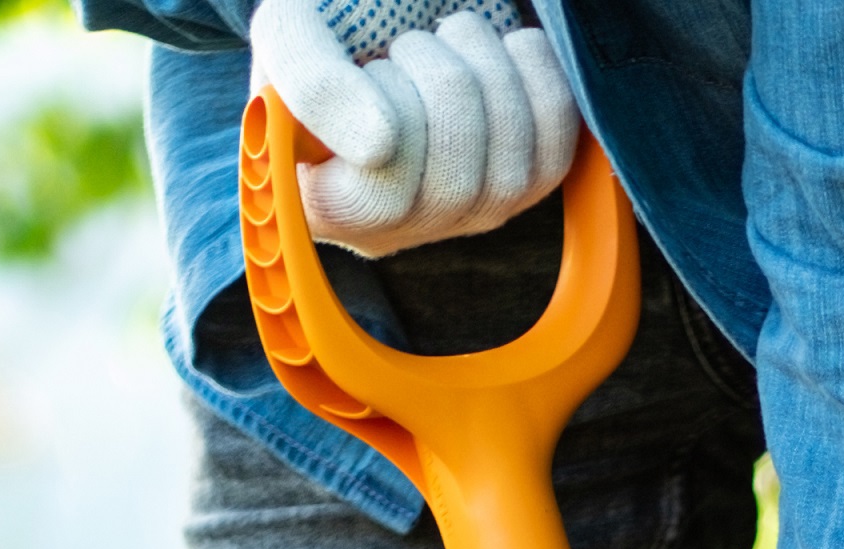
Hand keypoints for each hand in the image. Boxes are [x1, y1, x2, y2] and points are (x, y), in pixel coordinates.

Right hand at [252, 0, 580, 257]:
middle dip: (445, 85)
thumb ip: (312, 84)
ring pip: (507, 176)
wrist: (389, 4)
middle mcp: (393, 230)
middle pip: (453, 188)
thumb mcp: (291, 32)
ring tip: (456, 32)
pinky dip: (541, 87)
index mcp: (322, 206)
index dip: (396, 122)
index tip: (379, 63)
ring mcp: (459, 216)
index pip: (380, 202)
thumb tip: (377, 148)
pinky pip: (553, 156)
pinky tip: (511, 47)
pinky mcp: (519, 187)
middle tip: (415, 39)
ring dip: (490, 76)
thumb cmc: (330, 21)